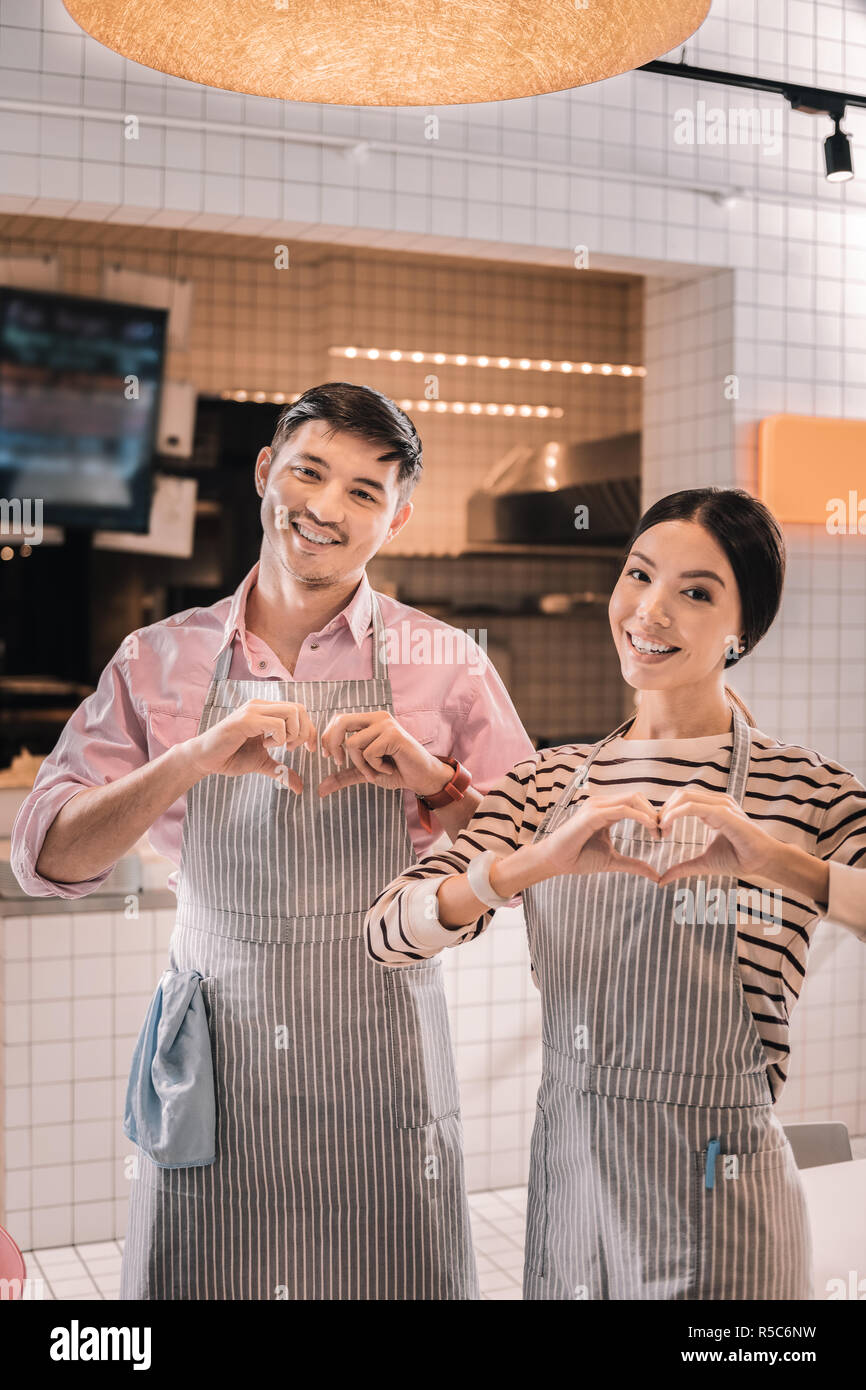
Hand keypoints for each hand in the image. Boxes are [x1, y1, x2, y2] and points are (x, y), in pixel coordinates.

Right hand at [182, 699, 316, 790]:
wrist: (205, 759)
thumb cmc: (231, 757)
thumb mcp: (262, 763)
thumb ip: (281, 771)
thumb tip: (299, 788)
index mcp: (266, 711)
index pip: (299, 710)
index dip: (309, 730)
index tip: (309, 749)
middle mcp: (261, 706)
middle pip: (299, 708)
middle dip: (305, 732)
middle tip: (292, 749)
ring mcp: (253, 710)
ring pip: (292, 712)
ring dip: (293, 733)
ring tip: (279, 746)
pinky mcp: (246, 720)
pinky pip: (277, 724)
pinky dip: (279, 738)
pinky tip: (265, 745)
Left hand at [317, 711, 450, 796]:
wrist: (422, 778)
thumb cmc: (396, 771)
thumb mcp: (365, 773)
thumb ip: (343, 776)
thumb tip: (320, 789)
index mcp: (369, 721)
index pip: (339, 720)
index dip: (329, 738)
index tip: (331, 758)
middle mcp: (377, 718)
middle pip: (341, 722)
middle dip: (334, 744)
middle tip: (339, 762)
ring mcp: (386, 724)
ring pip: (353, 743)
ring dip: (361, 765)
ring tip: (376, 771)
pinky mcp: (393, 735)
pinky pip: (369, 752)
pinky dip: (375, 767)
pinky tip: (389, 767)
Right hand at [538, 791, 661, 882]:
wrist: (556, 861)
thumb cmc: (579, 858)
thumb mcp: (612, 861)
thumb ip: (633, 864)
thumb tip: (656, 875)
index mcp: (607, 811)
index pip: (636, 803)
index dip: (653, 816)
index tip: (663, 835)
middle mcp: (602, 804)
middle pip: (638, 796)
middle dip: (654, 813)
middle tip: (664, 833)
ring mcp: (596, 806)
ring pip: (632, 799)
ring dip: (650, 814)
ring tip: (657, 832)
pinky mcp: (592, 814)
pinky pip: (622, 809)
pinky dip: (639, 816)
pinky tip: (649, 827)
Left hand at [657, 788, 775, 885]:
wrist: (762, 862)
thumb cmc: (739, 859)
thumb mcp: (703, 863)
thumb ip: (683, 868)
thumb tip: (661, 880)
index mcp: (712, 808)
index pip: (682, 799)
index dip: (666, 811)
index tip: (659, 831)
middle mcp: (717, 802)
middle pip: (680, 793)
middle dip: (664, 809)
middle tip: (657, 830)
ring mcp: (722, 804)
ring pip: (685, 796)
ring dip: (667, 811)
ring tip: (661, 829)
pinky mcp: (724, 812)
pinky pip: (694, 806)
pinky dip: (675, 814)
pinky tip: (667, 826)